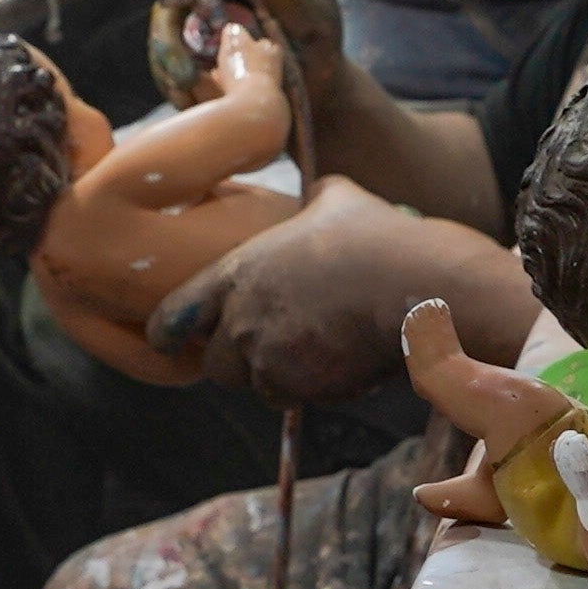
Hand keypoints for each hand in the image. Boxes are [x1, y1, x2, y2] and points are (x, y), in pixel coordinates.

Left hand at [149, 180, 471, 406]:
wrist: (417, 288)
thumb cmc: (380, 239)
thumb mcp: (338, 199)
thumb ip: (313, 200)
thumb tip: (318, 189)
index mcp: (238, 271)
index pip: (174, 316)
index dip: (170, 333)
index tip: (170, 342)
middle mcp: (241, 318)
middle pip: (217, 365)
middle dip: (243, 363)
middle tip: (279, 348)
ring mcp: (267, 357)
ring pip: (260, 386)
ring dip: (283, 378)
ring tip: (322, 351)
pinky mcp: (299, 386)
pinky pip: (300, 399)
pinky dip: (319, 390)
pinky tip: (349, 362)